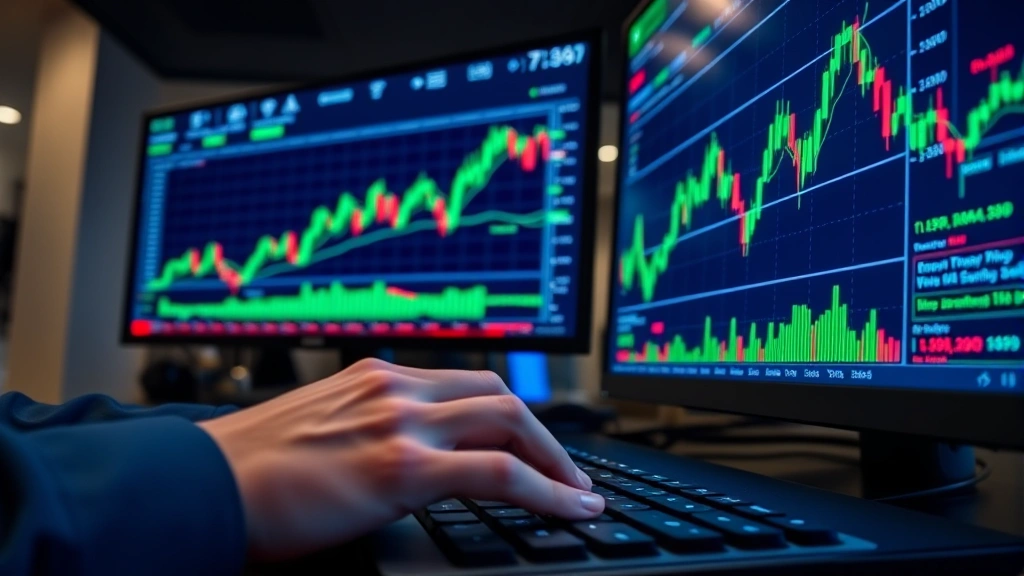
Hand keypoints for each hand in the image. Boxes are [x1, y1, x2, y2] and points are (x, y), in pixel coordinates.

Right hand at [198, 358, 602, 559]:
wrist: (198, 485)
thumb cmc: (246, 470)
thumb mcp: (317, 431)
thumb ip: (366, 431)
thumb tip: (399, 462)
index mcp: (376, 376)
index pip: (466, 384)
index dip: (512, 414)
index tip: (534, 443)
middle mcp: (395, 387)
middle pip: (500, 395)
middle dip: (546, 433)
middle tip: (569, 471)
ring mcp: (401, 422)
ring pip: (512, 423)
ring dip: (558, 460)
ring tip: (579, 494)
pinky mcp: (401, 466)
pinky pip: (499, 472)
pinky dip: (548, 489)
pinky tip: (570, 508)